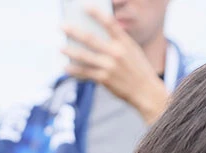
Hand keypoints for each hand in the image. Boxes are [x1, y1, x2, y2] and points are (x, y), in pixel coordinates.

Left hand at [61, 6, 169, 123]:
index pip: (110, 23)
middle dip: (74, 31)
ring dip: (70, 51)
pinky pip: (85, 73)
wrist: (146, 90)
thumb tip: (95, 37)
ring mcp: (110, 66)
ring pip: (85, 56)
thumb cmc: (137, 69)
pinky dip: (74, 70)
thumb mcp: (132, 51)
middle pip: (91, 39)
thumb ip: (117, 43)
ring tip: (60, 47)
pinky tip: (65, 67)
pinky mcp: (104, 79)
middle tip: (62, 26)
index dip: (96, 14)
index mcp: (125, 43)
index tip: (84, 6)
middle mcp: (117, 53)